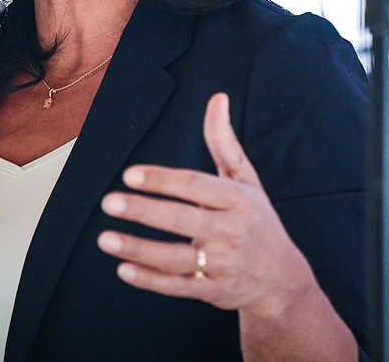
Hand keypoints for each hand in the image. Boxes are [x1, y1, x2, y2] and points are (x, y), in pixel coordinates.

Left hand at [97, 93, 314, 318]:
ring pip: (175, 257)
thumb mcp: (247, 181)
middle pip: (182, 219)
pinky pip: (177, 286)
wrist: (282, 280)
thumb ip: (225, 142)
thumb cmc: (258, 221)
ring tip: (105, 238)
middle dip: (143, 211)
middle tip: (109, 202)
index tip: (130, 174)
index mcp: (239, 200)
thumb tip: (217, 97)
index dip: (162, 180)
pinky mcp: (214, 291)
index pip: (196, 186)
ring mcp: (223, 264)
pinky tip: (123, 270)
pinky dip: (150, 280)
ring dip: (138, 249)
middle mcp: (232, 231)